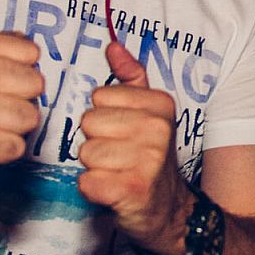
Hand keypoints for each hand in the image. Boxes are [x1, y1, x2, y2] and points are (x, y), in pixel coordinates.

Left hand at [77, 42, 190, 254]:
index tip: (123, 132)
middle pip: (88, 123)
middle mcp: (157, 129)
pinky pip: (87, 182)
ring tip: (117, 173)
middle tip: (118, 156)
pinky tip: (112, 191)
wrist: (168, 209)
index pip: (100, 97)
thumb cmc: (149, 156)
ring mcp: (147, 160)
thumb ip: (131, 78)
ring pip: (85, 153)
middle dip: (96, 142)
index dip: (104, 118)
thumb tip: (112, 46)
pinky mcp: (132, 190)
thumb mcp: (149, 112)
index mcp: (160, 104)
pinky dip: (93, 190)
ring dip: (95, 167)